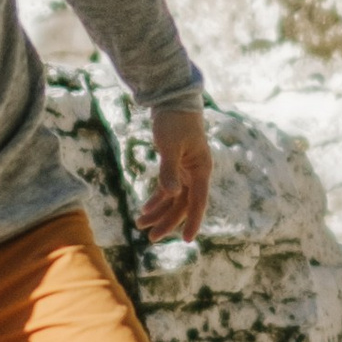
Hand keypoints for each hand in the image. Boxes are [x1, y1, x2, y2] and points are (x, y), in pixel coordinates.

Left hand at [135, 104, 212, 243]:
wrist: (172, 100)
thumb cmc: (173, 121)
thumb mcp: (170, 146)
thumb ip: (169, 171)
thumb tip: (171, 194)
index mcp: (201, 170)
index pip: (198, 202)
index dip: (192, 221)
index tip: (188, 241)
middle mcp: (196, 173)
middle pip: (183, 204)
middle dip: (167, 221)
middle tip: (151, 238)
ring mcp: (186, 170)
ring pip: (174, 199)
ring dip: (159, 212)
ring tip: (140, 225)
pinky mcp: (175, 166)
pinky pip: (167, 189)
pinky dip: (156, 199)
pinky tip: (144, 209)